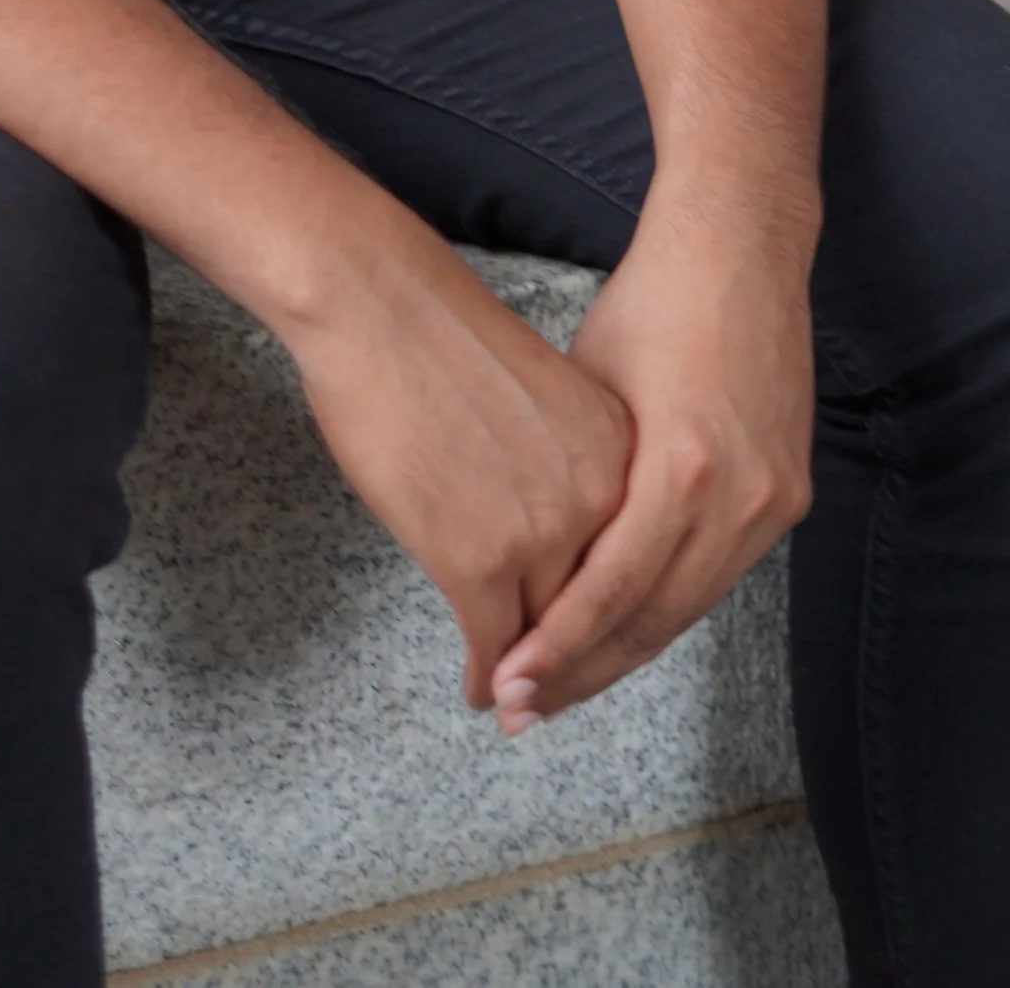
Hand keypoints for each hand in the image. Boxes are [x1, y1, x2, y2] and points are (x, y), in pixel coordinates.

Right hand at [284, 230, 633, 715]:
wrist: (379, 305)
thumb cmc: (441, 336)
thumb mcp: (546, 400)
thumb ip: (568, 464)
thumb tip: (558, 527)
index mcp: (622, 449)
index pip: (630, 558)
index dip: (610, 616)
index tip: (595, 648)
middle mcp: (601, 497)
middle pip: (594, 607)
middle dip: (572, 660)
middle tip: (550, 699)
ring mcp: (542, 533)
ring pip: (546, 636)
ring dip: (529, 679)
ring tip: (516, 705)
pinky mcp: (479, 560)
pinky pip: (494, 645)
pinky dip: (485, 676)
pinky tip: (477, 689)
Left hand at [488, 180, 815, 730]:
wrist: (743, 249)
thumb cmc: (652, 302)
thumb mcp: (590, 390)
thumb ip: (576, 482)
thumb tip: (531, 560)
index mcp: (683, 466)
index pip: (611, 592)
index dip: (556, 649)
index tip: (506, 687)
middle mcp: (739, 496)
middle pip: (654, 620)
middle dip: (584, 672)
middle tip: (521, 710)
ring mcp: (774, 500)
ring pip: (689, 608)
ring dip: (624, 651)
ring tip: (561, 686)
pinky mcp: (789, 494)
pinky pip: (719, 574)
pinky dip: (668, 606)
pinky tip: (621, 628)